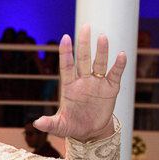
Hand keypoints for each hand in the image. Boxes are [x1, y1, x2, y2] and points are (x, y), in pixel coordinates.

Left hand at [33, 24, 127, 142]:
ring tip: (103, 37)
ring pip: (99, 63)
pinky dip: (118, 65)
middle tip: (85, 27)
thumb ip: (49, 124)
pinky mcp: (110, 88)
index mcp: (69, 86)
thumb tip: (36, 123)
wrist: (90, 132)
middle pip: (83, 59)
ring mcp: (97, 83)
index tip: (65, 38)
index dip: (66, 53)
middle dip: (84, 44)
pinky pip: (115, 74)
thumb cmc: (72, 126)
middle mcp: (83, 81)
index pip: (67, 66)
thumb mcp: (59, 126)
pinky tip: (121, 55)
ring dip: (101, 51)